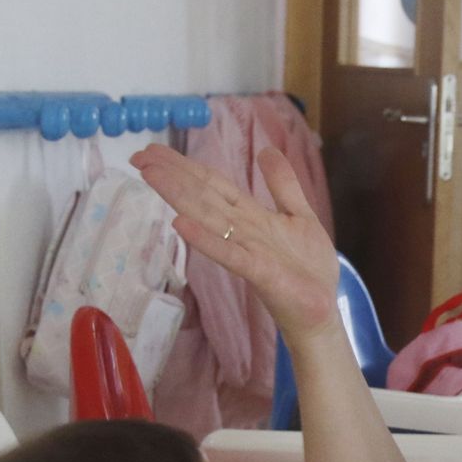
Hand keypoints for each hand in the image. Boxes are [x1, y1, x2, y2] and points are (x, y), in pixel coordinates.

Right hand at [130, 144, 341, 340]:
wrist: (322, 311)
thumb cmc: (308, 268)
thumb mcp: (300, 215)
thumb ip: (283, 185)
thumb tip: (266, 150)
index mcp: (251, 215)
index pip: (212, 184)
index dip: (185, 166)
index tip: (152, 150)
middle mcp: (242, 230)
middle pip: (203, 196)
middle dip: (173, 175)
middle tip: (139, 156)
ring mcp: (248, 250)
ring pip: (209, 219)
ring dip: (180, 197)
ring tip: (151, 175)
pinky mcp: (260, 273)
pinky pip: (230, 255)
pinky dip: (207, 241)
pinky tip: (181, 226)